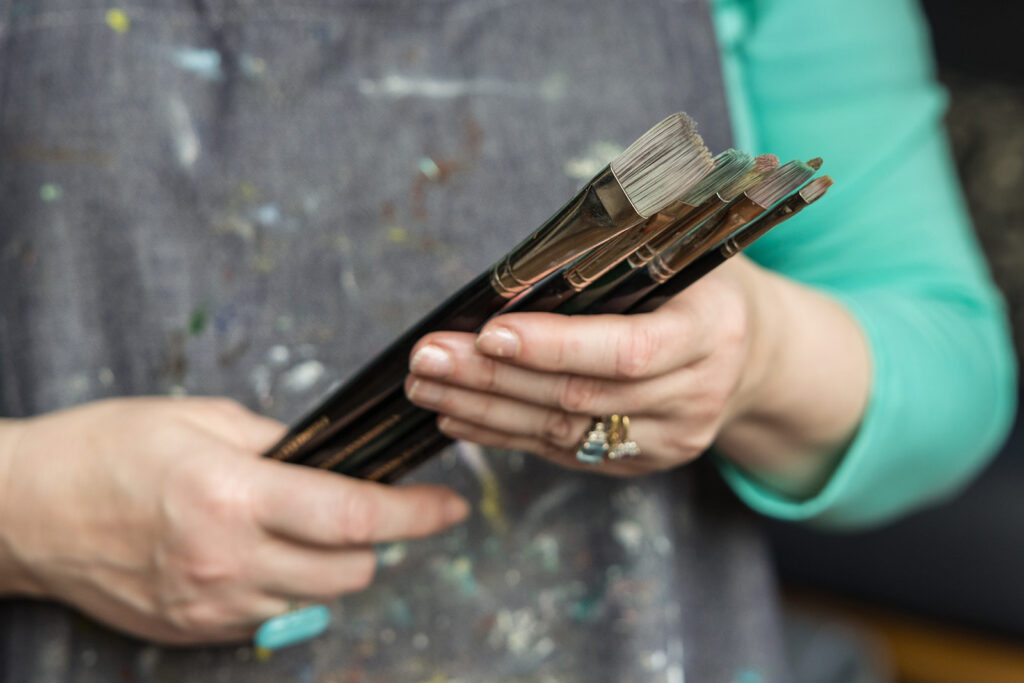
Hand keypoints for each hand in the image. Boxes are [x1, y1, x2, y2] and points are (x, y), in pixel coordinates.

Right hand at [0, 397, 467, 643]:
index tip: (450, 504)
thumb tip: (334, 461)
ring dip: (330, 567)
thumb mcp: (200, 419)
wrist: (26, 511)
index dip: (415, 513)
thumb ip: (280, 443)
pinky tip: (256, 554)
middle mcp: (226, 559)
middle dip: (375, 541)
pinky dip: (285, 588)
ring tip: (299, 528)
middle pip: (352, 571)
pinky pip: (273, 616)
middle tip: (358, 508)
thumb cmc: (107, 449)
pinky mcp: (194, 630)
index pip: (354, 517)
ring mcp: (211, 604)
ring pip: (319, 599)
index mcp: (231, 493)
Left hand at [405, 257, 869, 491]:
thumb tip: (535, 246)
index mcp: (711, 332)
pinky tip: (459, 415)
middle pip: (581, 397)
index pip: (629, 350)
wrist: (757, 357)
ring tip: (425, 385)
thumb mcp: (687, 246)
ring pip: (564, 434)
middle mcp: (696, 396)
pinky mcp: (642, 463)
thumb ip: (626, 240)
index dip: (557, 346)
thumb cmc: (705, 286)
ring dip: (486, 410)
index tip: (489, 333)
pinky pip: (564, 454)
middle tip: (427, 357)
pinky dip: (505, 435)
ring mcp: (671, 440)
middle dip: (494, 379)